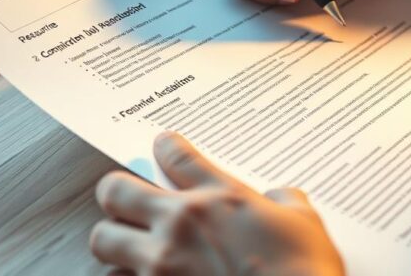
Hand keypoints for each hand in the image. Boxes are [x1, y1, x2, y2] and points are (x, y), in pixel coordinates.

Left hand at [90, 131, 344, 275]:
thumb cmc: (305, 272)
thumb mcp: (306, 224)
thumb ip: (286, 202)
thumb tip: (281, 198)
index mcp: (221, 197)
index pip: (174, 155)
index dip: (163, 146)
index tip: (161, 147)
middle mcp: (183, 223)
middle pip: (116, 189)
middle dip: (118, 193)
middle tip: (128, 199)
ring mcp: (163, 263)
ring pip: (104, 239)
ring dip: (115, 242)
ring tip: (127, 246)